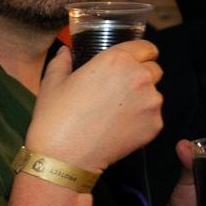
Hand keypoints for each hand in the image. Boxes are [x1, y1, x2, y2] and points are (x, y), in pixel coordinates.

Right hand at [25, 40, 162, 171]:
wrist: (64, 157)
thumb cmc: (55, 118)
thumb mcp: (52, 83)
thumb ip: (62, 61)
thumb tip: (66, 51)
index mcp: (116, 60)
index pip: (146, 48)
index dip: (139, 54)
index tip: (133, 62)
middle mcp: (139, 77)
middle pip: (154, 70)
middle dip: (140, 77)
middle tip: (118, 92)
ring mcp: (150, 102)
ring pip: (153, 94)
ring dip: (140, 99)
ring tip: (114, 114)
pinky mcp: (154, 125)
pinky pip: (152, 117)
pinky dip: (139, 121)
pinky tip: (117, 128)